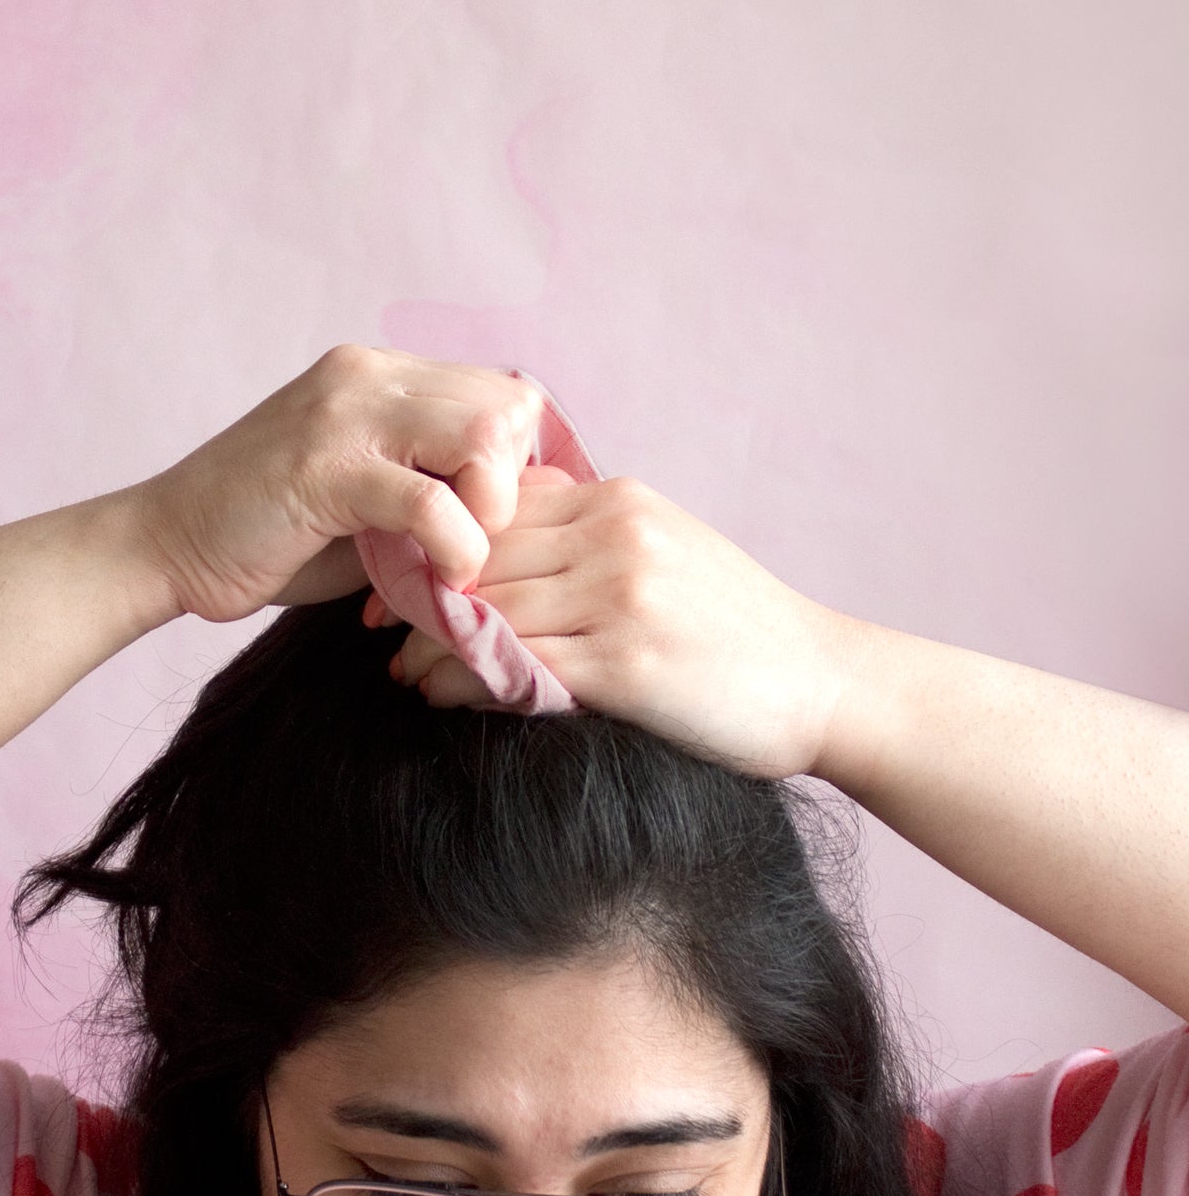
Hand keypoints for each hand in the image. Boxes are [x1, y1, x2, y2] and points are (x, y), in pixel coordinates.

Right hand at [136, 346, 542, 623]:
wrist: (167, 547)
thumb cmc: (269, 538)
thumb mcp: (369, 501)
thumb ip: (433, 489)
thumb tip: (517, 521)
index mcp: (380, 375)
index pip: (500, 395)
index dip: (513, 467)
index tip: (485, 525)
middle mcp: (368, 375)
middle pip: (506, 407)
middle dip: (510, 487)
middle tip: (473, 544)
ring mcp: (345, 413)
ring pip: (482, 435)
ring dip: (489, 510)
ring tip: (456, 559)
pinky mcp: (325, 467)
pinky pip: (431, 499)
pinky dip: (455, 548)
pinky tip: (439, 579)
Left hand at [391, 475, 853, 780]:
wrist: (823, 684)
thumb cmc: (739, 632)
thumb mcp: (665, 556)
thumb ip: (589, 543)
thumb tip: (504, 545)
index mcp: (619, 503)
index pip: (500, 508)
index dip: (438, 539)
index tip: (394, 570)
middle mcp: (615, 536)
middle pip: (483, 552)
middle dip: (419, 588)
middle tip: (372, 620)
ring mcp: (619, 597)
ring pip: (490, 609)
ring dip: (430, 641)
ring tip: (398, 667)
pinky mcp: (625, 663)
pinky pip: (517, 666)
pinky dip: (464, 679)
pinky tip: (435, 692)